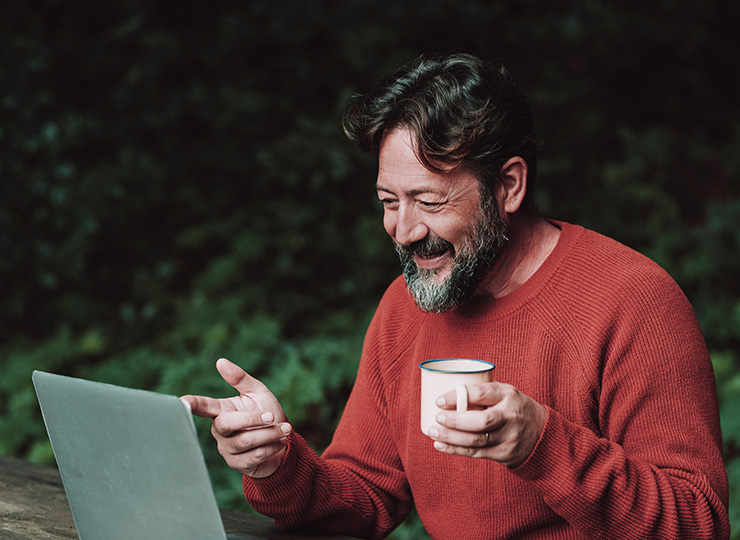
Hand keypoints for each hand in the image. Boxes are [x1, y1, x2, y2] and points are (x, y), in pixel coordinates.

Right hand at [180, 358, 290, 477]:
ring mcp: (226, 448)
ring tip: (285, 428)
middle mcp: (219, 430)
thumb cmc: (267, 414)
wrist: (283, 442)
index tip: (182, 401)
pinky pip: (254, 456)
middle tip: (272, 415)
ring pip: (245, 441)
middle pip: (226, 423)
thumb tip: (220, 362)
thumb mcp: (257, 393)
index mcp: (221, 410)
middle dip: (252, 419)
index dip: (192, 404)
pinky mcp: (237, 464)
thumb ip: (240, 378)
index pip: (202, 406)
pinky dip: (272, 447)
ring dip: (270, 434)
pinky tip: (280, 442)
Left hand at [427, 382, 546, 467]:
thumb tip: (448, 390)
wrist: (543, 434)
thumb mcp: (506, 393)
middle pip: (480, 421)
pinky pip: (476, 453)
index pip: (481, 394)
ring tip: (433, 431)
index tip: (440, 400)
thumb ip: (483, 392)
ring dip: (451, 437)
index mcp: (508, 395)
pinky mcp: (503, 453)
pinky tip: (440, 445)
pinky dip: (455, 450)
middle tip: (438, 417)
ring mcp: (508, 437)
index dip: (458, 397)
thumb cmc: (514, 407)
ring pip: (475, 440)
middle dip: (455, 421)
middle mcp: (510, 416)